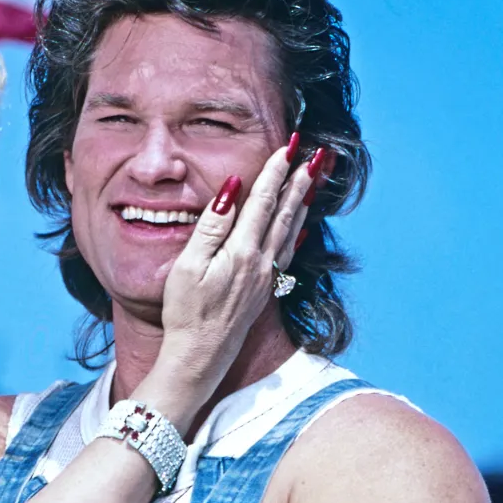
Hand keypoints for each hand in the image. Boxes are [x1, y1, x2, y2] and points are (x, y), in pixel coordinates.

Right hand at [156, 142, 316, 407]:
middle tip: (316, 154)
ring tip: (313, 181)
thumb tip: (232, 190)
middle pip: (284, 212)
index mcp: (242, 251)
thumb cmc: (186, 312)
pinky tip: (302, 229)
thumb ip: (212, 226)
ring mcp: (265, 278)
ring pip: (291, 231)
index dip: (275, 172)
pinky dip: (297, 234)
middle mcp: (261, 262)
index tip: (288, 146)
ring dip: (302, 203)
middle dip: (298, 180)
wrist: (200, 356)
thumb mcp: (188, 266)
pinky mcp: (264, 291)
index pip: (263, 201)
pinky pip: (287, 254)